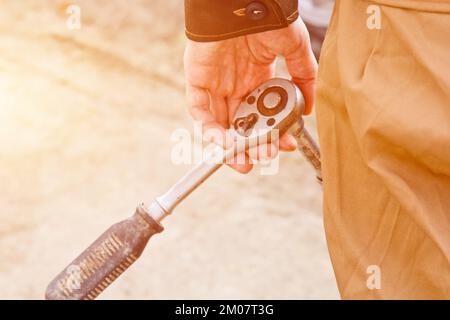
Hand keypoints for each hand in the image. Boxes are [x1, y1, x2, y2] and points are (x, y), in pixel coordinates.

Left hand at [184, 19, 317, 172]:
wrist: (242, 3)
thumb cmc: (269, 18)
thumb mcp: (295, 48)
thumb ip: (304, 75)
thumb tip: (310, 108)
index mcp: (257, 77)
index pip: (264, 112)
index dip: (273, 131)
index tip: (286, 145)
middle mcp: (236, 83)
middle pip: (243, 122)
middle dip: (254, 144)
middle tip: (264, 157)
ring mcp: (216, 83)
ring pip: (221, 122)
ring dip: (232, 145)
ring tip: (245, 162)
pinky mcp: (198, 81)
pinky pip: (200, 111)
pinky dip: (210, 129)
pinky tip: (226, 143)